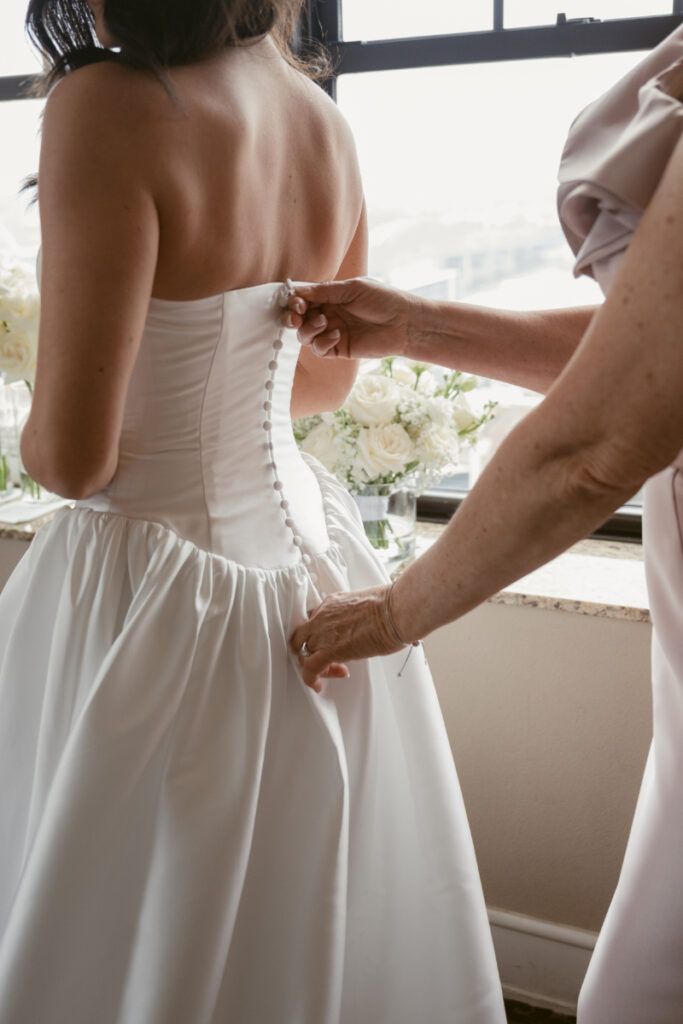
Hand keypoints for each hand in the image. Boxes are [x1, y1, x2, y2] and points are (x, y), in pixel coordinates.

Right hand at [282, 278, 416, 360]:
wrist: (404, 323)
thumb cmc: (383, 299)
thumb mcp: (352, 288)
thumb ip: (325, 291)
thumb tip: (298, 291)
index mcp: (331, 297)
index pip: (304, 299)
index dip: (295, 301)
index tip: (297, 302)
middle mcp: (329, 314)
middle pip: (299, 319)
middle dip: (294, 318)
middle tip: (298, 316)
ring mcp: (333, 332)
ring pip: (305, 336)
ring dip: (309, 329)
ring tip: (324, 322)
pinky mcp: (339, 349)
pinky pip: (320, 349)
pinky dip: (323, 342)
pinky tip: (337, 334)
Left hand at [290, 583, 409, 691]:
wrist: (397, 611)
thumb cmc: (393, 607)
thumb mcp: (369, 607)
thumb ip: (360, 618)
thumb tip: (367, 628)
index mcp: (334, 603)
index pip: (316, 619)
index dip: (322, 634)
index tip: (334, 641)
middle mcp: (323, 615)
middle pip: (304, 636)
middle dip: (314, 649)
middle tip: (331, 659)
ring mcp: (323, 632)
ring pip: (304, 652)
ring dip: (316, 664)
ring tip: (335, 671)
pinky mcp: (329, 650)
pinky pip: (310, 668)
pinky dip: (311, 679)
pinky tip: (318, 686)